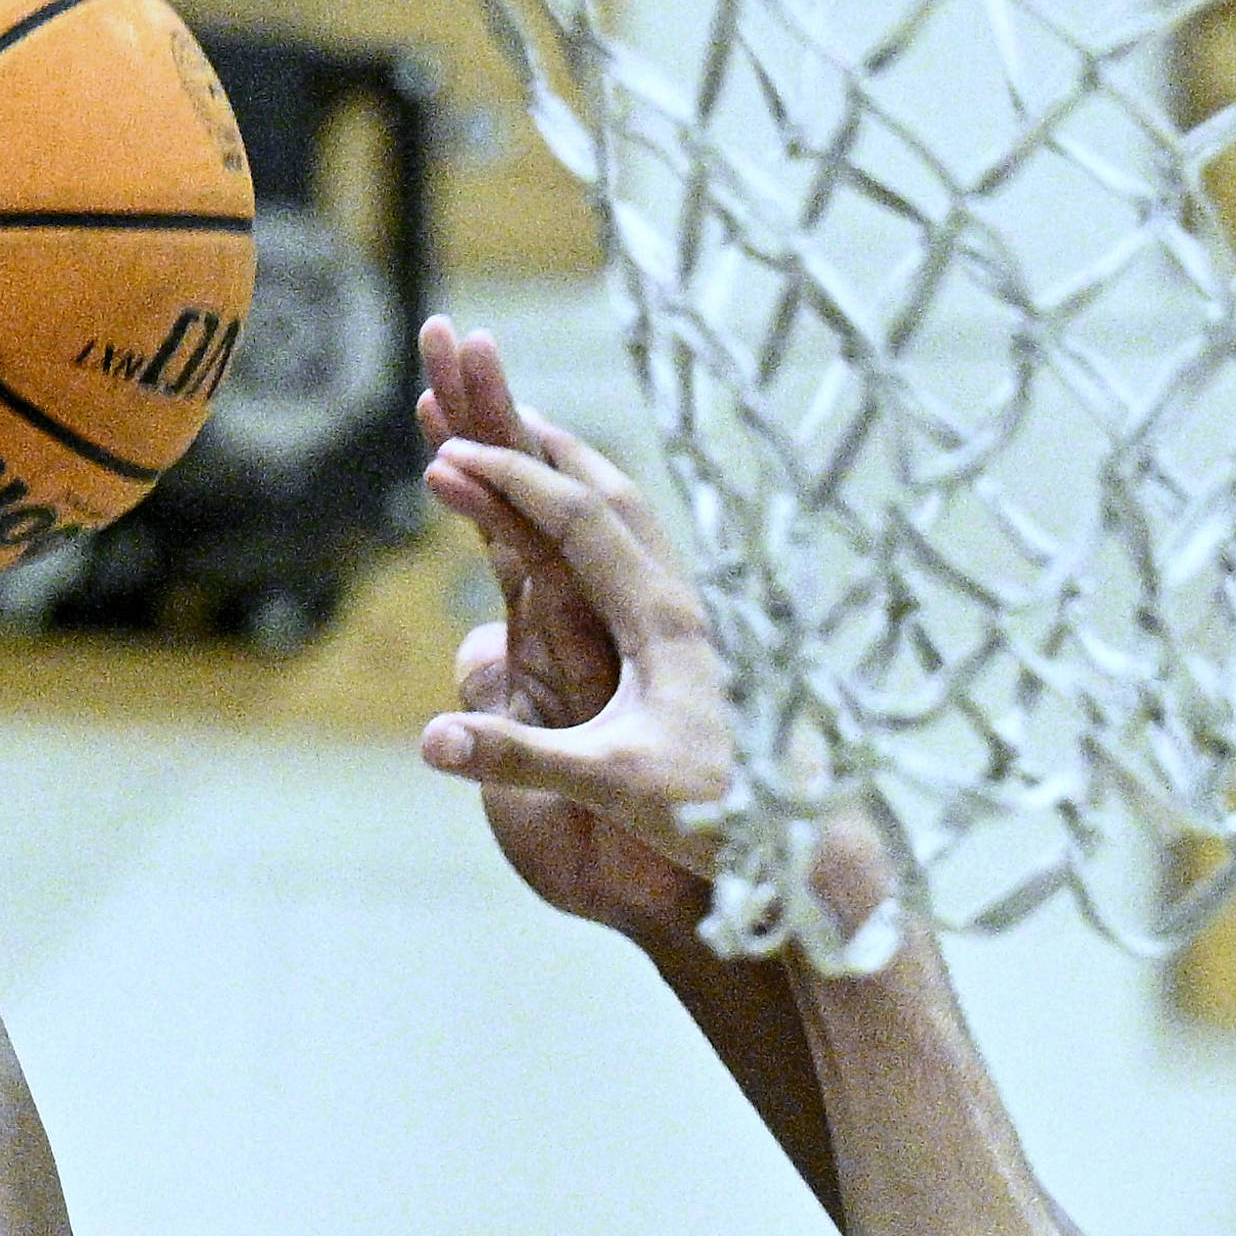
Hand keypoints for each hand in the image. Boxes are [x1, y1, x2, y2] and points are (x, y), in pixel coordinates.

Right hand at [414, 318, 727, 940]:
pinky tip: (584, 533)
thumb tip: (430, 742)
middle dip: (539, 442)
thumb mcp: (611, 788)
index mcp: (659, 619)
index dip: (506, 481)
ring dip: (573, 471)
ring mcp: (695, 619)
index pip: (573, 520)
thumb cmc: (717, 815)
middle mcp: (681, 603)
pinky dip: (598, 518)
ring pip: (630, 515)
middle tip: (483, 396)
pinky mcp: (699, 644)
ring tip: (528, 439)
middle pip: (607, 490)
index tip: (443, 454)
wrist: (805, 839)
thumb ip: (519, 759)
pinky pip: (639, 555)